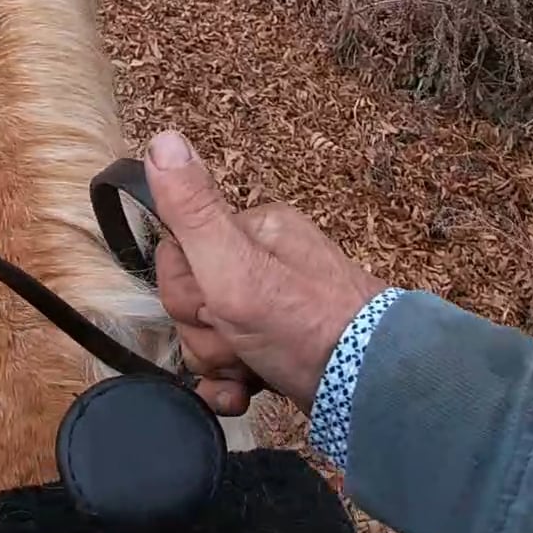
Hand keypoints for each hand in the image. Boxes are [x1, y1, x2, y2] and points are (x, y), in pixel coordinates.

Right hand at [145, 131, 388, 416]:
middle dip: (207, 333)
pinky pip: (227, 365)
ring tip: (254, 366)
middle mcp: (262, 263)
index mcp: (253, 231)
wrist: (369, 389)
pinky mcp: (277, 349)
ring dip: (220, 362)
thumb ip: (195, 210)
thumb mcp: (236, 266)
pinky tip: (244, 392)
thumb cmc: (303, 325)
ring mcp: (271, 308)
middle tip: (242, 339)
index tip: (218, 307)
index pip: (177, 257)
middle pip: (190, 300)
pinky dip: (230, 384)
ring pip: (206, 335)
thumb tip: (163, 139)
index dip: (187, 293)